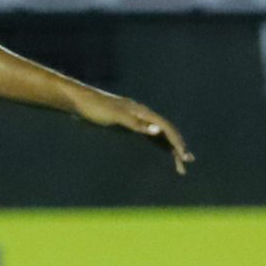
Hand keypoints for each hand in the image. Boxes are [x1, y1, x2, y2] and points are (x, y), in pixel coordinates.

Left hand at [78, 93, 192, 175]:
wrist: (79, 102)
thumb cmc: (95, 108)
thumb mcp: (115, 116)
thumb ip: (135, 124)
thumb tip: (157, 130)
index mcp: (142, 112)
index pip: (166, 128)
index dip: (176, 142)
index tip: (183, 156)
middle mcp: (143, 115)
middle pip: (166, 132)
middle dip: (177, 147)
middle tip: (186, 163)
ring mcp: (137, 120)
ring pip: (159, 135)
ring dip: (170, 148)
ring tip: (180, 164)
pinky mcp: (129, 125)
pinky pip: (149, 137)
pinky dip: (158, 145)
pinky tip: (163, 152)